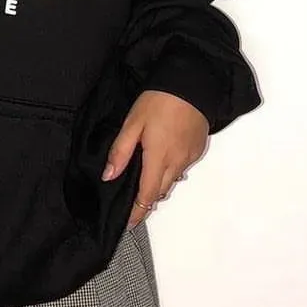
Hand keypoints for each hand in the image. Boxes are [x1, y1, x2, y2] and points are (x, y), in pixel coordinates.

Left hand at [101, 90, 208, 226]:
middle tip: (132, 202)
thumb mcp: (133, 122)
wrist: (191, 83)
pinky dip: (171, 170)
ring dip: (158, 185)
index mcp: (158, 158)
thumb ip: (120, 151)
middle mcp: (177, 163)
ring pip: (172, 181)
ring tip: (144, 180)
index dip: (137, 212)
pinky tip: (162, 159)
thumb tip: (109, 176)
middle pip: (160, 192)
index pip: (147, 196)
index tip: (128, 223)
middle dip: (146, 200)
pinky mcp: (198, 149)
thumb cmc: (159, 100)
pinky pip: (182, 168)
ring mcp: (190, 157)